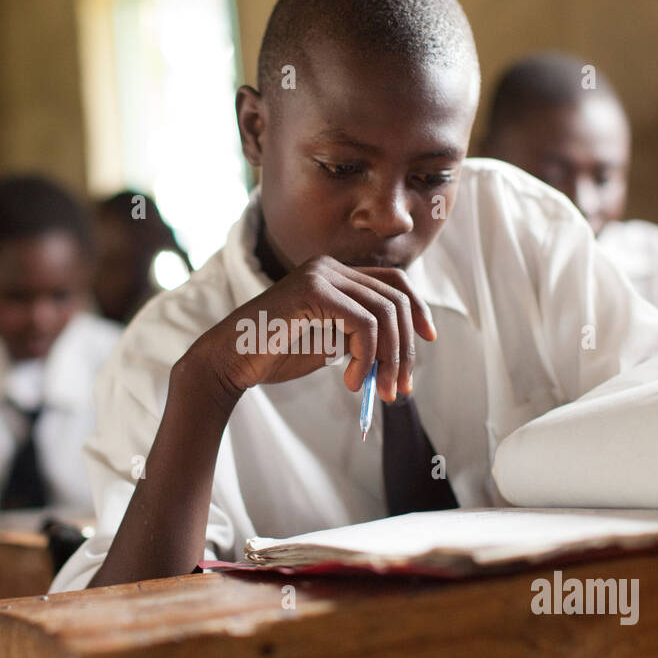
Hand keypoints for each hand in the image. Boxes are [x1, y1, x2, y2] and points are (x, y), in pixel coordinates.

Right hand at [191, 255, 436, 403]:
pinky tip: (352, 381)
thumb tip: (402, 352)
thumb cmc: (274, 354)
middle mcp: (329, 267)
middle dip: (405, 349)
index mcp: (335, 274)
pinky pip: (363, 323)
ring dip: (389, 359)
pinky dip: (367, 357)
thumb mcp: (329, 342)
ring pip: (384, 314)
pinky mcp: (312, 291)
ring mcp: (320, 275)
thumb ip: (361, 337)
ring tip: (377, 391)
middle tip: (400, 389)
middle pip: (394, 301)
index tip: (429, 339)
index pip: (394, 282)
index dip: (417, 309)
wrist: (229, 362)